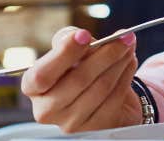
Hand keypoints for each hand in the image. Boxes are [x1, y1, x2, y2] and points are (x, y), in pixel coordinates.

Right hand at [21, 27, 143, 132]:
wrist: (101, 95)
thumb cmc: (80, 68)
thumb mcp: (71, 50)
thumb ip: (70, 39)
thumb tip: (80, 36)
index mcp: (33, 87)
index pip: (42, 75)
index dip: (63, 54)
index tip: (84, 35)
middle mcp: (47, 110)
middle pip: (79, 79)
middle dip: (105, 54)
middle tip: (123, 36)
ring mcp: (71, 123)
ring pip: (101, 87)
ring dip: (120, 62)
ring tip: (128, 46)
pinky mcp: (95, 128)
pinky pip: (115, 97)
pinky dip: (126, 75)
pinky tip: (130, 62)